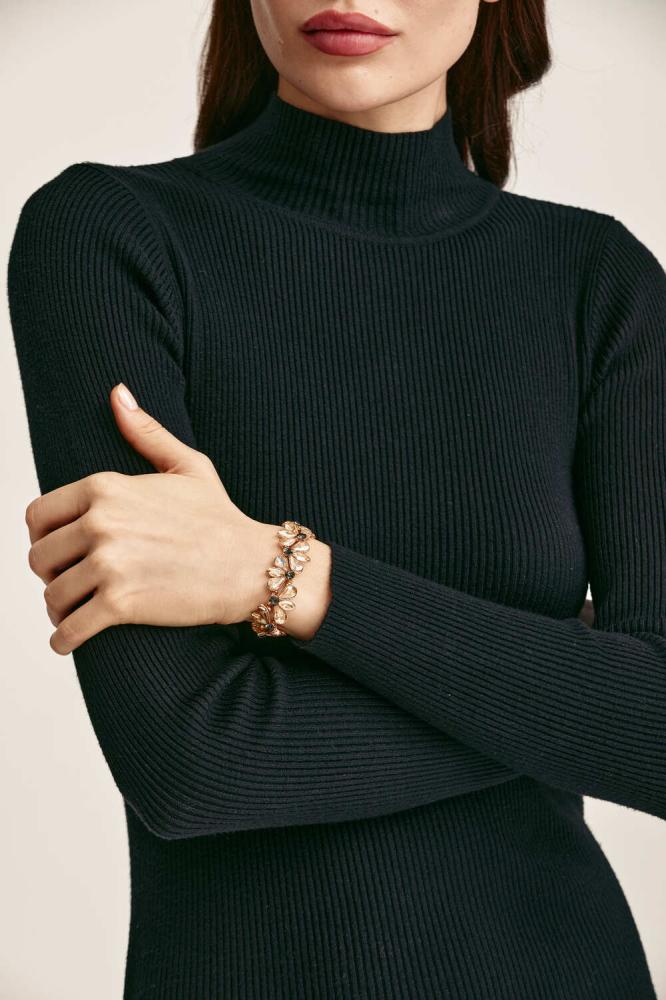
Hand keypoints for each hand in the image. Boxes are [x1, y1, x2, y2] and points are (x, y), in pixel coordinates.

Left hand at [25, 383, 281, 653]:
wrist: (252, 565)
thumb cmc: (220, 517)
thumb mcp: (186, 466)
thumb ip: (145, 431)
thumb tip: (118, 392)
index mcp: (105, 487)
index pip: (38, 515)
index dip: (44, 536)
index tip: (59, 550)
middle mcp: (100, 522)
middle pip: (39, 557)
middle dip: (51, 574)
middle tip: (71, 583)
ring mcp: (109, 564)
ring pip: (52, 594)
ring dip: (58, 609)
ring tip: (73, 613)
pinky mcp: (120, 604)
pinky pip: (69, 629)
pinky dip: (64, 640)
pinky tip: (69, 641)